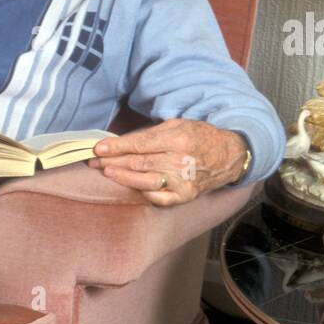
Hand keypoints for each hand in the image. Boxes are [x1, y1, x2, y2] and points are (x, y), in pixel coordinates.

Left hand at [87, 119, 246, 205]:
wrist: (229, 156)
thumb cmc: (199, 137)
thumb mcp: (177, 125)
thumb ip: (150, 133)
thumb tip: (121, 142)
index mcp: (177, 139)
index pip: (139, 145)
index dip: (116, 147)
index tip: (97, 148)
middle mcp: (180, 161)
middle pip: (138, 163)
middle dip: (112, 162)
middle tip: (94, 162)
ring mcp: (182, 181)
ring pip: (144, 181)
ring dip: (122, 177)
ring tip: (106, 172)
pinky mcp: (185, 196)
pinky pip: (158, 198)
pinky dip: (142, 192)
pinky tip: (129, 186)